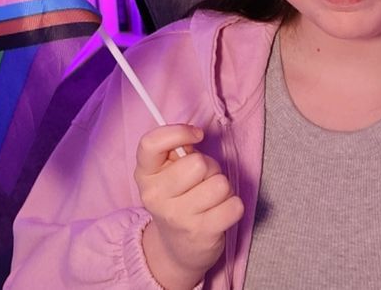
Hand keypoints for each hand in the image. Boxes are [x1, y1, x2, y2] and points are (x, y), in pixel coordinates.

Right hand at [135, 124, 243, 288]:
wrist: (177, 249)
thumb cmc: (179, 199)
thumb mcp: (168, 174)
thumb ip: (178, 151)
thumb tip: (197, 133)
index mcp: (145, 175)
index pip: (152, 142)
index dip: (179, 132)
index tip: (196, 135)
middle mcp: (155, 196)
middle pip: (198, 163)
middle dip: (210, 167)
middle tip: (203, 181)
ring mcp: (178, 217)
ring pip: (220, 184)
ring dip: (223, 188)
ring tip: (211, 198)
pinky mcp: (201, 233)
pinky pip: (234, 204)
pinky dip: (233, 206)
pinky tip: (219, 213)